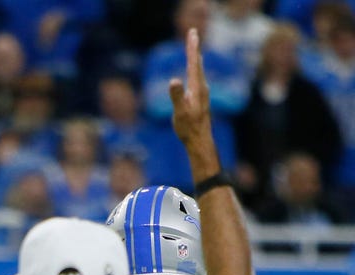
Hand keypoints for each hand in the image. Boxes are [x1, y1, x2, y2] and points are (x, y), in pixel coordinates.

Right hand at [168, 29, 213, 157]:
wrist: (200, 140)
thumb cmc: (188, 128)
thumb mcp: (180, 112)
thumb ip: (177, 96)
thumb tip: (173, 80)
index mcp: (196, 87)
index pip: (193, 63)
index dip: (192, 48)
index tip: (192, 34)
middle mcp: (201, 87)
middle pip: (197, 63)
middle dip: (194, 48)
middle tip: (193, 34)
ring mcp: (201, 93)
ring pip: (198, 70)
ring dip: (195, 57)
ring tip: (194, 49)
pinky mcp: (199, 98)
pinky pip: (197, 77)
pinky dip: (195, 68)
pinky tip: (194, 71)